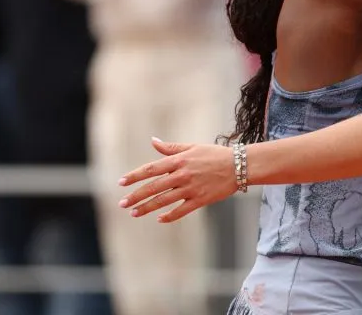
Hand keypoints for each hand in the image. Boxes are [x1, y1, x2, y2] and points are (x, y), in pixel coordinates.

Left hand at [118, 138, 235, 222]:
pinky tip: (159, 219)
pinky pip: (181, 210)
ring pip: (164, 200)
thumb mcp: (193, 147)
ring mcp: (191, 188)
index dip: (134, 176)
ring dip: (147, 207)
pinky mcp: (201, 200)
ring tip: (134, 213)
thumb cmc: (215, 154)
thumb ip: (171, 147)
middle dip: (136, 196)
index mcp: (179, 161)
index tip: (121, 183)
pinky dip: (169, 216)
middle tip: (122, 204)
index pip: (151, 169)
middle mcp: (182, 175)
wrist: (240, 166)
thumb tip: (153, 141)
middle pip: (153, 187)